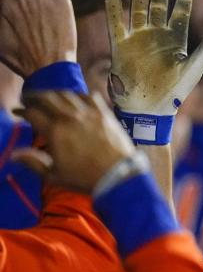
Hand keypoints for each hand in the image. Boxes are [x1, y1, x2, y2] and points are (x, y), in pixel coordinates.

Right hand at [13, 91, 134, 191]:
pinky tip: (76, 99)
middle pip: (47, 97)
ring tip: (49, 98)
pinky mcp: (104, 113)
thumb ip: (33, 162)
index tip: (18, 112)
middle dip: (34, 96)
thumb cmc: (85, 178)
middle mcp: (70, 118)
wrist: (119, 175)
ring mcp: (89, 113)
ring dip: (54, 93)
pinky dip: (79, 95)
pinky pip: (89, 96)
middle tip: (29, 100)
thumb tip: (14, 154)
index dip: (21, 111)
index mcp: (55, 132)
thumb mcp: (54, 175)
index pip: (32, 113)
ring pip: (67, 94)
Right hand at [108, 0, 202, 115]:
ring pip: (139, 9)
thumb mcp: (193, 70)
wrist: (149, 109)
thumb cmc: (174, 92)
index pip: (181, 9)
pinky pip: (116, 24)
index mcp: (176, 39)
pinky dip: (114, 9)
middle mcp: (157, 35)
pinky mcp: (121, 46)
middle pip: (159, 4)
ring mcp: (139, 39)